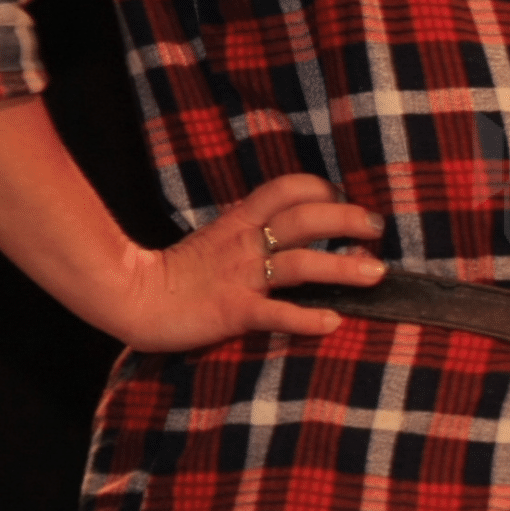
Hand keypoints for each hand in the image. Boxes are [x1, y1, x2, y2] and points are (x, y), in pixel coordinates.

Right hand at [123, 174, 386, 351]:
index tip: (344, 199)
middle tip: (376, 228)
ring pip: (300, 264)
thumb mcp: (217, 239)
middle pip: (304, 219)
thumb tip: (288, 231)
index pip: (287, 188)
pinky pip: (275, 313)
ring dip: (341, 267)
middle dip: (346, 220)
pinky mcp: (232, 312)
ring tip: (375, 273)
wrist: (134, 297)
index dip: (320, 189)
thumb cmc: (179, 273)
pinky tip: (332, 322)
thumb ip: (250, 231)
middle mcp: (245, 242)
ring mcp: (240, 277)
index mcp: (240, 220)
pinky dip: (306, 318)